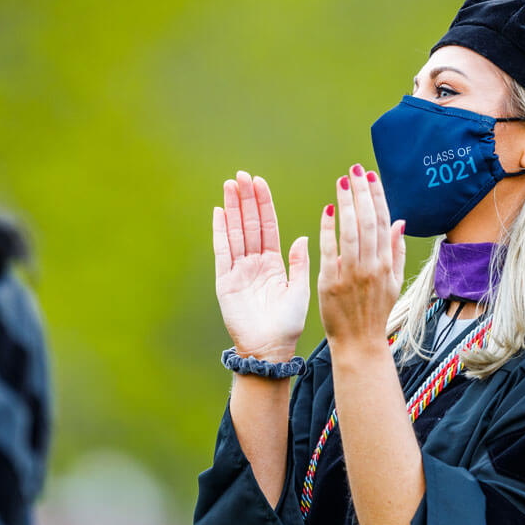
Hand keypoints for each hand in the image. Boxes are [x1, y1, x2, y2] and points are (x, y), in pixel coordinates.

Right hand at [213, 171, 309, 362]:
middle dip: (246, 199)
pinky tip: (219, 212)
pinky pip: (222, 252)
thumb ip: (300, 262)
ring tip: (230, 185)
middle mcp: (254, 263)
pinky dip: (220, 232)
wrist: (270, 349)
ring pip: (235, 232)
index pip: (267, 226)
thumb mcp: (300, 289)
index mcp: (273, 263)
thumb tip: (305, 236)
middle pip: (249, 224)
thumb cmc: (287, 325)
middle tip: (242, 175)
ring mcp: (238, 270)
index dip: (263, 204)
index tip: (260, 183)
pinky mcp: (225, 281)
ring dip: (232, 209)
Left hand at [318, 164, 404, 348]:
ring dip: (347, 204)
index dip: (377, 196)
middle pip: (368, 222)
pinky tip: (326, 211)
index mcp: (386, 264)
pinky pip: (330, 252)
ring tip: (342, 182)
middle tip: (355, 170)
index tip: (371, 176)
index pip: (383, 222)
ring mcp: (351, 275)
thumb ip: (396, 251)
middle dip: (362, 193)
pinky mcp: (331, 283)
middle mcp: (371, 266)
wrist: (360, 342)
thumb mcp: (394, 282)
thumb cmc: (376, 312)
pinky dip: (328, 230)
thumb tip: (399, 222)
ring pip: (351, 232)